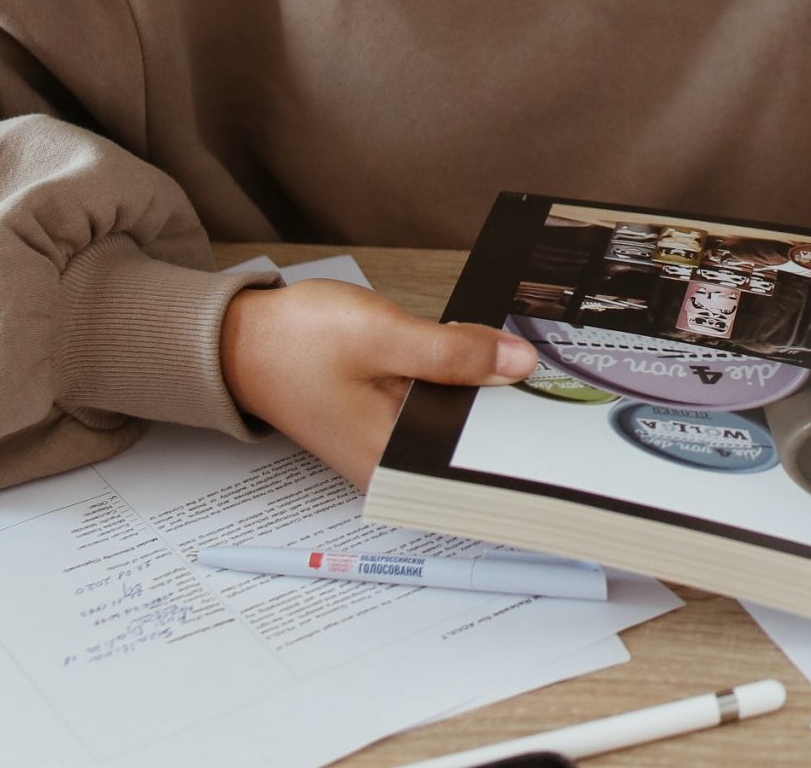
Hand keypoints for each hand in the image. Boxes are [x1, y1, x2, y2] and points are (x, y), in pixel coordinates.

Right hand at [219, 278, 534, 486]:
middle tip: (565, 381)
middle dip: (513, 416)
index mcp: (390, 461)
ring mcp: (390, 444)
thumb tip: (518, 364)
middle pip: (472, 449)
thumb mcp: (382, 336)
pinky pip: (440, 410)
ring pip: (459, 426)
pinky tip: (488, 360)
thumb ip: (452, 353)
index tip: (572, 427)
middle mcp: (392, 465)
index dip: (523, 453)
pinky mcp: (388, 421)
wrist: (238, 338)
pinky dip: (462, 385)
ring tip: (533, 366)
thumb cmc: (293, 341)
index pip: (474, 475)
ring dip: (489, 398)